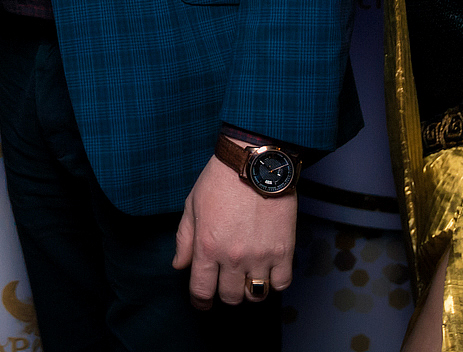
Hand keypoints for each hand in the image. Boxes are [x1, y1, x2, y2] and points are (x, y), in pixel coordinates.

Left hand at [171, 154, 295, 308]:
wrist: (255, 162)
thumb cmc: (220, 180)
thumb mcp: (192, 206)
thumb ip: (184, 239)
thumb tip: (179, 266)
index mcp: (207, 247)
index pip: (202, 291)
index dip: (200, 301)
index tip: (202, 302)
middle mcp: (233, 257)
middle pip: (230, 297)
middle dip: (225, 293)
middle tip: (226, 282)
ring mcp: (260, 256)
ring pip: (255, 294)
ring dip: (249, 290)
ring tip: (247, 277)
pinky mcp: (283, 250)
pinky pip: (281, 284)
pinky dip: (274, 282)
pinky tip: (268, 271)